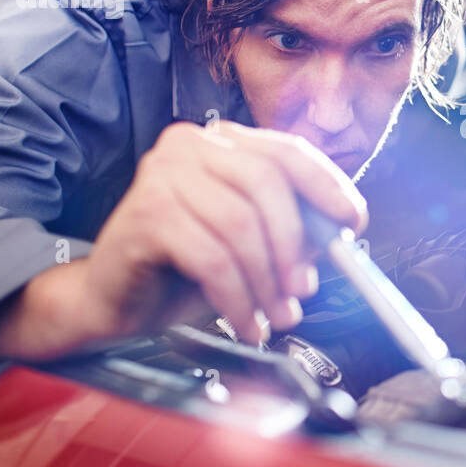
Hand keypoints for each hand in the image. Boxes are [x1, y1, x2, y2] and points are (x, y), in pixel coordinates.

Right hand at [0, 120, 366, 358]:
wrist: (112, 300)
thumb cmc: (183, 270)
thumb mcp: (251, 245)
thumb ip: (292, 230)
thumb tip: (338, 234)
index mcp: (221, 142)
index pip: (288, 151)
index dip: (328, 187)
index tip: (353, 223)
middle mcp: (189, 146)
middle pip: (266, 184)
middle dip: (295, 244)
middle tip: (304, 289)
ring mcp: (161, 176)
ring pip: (240, 226)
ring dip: (266, 281)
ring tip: (273, 316)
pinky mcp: (144, 216)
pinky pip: (211, 259)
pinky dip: (238, 298)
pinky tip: (246, 324)